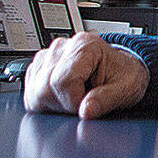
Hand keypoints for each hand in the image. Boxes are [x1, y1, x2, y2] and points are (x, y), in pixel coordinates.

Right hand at [23, 32, 149, 118]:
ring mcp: (47, 57)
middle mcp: (62, 47)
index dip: (74, 101)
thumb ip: (107, 99)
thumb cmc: (125, 75)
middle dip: (64, 104)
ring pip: (35, 92)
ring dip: (54, 104)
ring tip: (76, 97)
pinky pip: (30, 94)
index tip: (88, 104)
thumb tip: (85, 111)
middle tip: (84, 102)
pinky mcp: (37, 70)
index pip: (62, 81)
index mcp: (85, 46)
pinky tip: (65, 97)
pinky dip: (46, 102)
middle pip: (45, 88)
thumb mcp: (127, 88)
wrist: (122, 69)